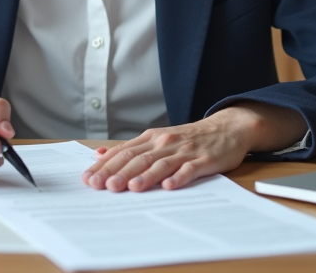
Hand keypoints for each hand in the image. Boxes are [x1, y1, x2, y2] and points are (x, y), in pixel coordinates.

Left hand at [81, 102, 305, 192]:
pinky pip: (190, 169)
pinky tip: (169, 186)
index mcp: (152, 138)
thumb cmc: (189, 139)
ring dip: (146, 176)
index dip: (105, 165)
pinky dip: (179, 177)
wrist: (227, 128)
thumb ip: (131, 148)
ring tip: (132, 188)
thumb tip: (99, 154)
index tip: (89, 178)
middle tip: (103, 186)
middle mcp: (165, 142)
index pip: (123, 151)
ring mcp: (185, 151)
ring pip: (161, 163)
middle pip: (138, 158)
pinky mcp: (204, 160)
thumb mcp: (158, 139)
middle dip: (119, 172)